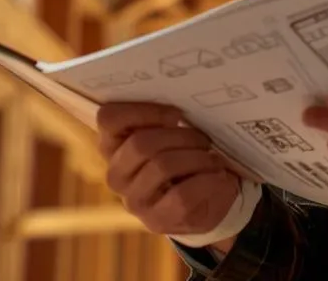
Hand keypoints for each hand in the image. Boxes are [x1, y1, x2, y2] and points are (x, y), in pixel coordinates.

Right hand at [97, 102, 240, 239]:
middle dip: (180, 136)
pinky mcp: (156, 220)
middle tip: (203, 139)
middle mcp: (116, 175)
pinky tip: (218, 177)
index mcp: (112, 146)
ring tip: (213, 158)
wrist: (204, 202)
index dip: (143, 110)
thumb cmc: (183, 158)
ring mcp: (133, 200)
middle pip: (140, 144)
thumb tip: (179, 106)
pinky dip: (207, 181)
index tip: (176, 114)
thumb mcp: (168, 136)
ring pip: (162, 166)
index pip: (109, 119)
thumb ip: (162, 120)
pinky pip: (182, 195)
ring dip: (196, 157)